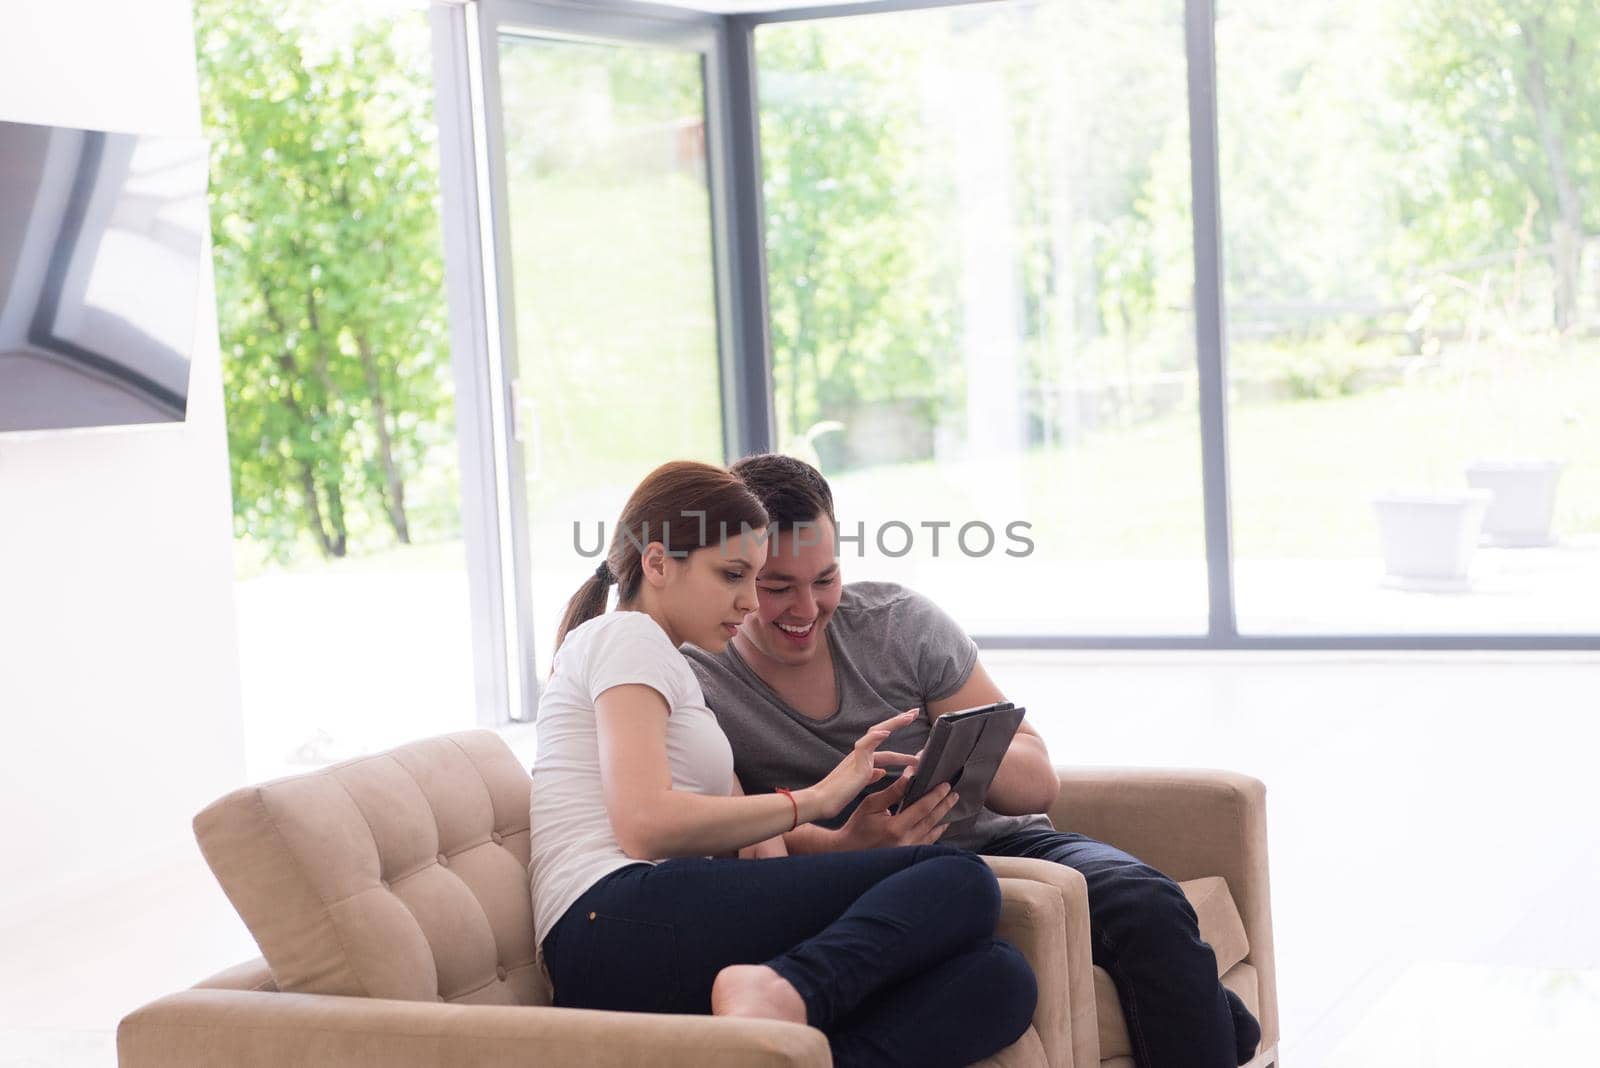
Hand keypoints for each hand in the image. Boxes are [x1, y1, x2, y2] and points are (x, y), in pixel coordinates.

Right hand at [803, 710, 919, 819]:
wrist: (820, 803)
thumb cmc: (837, 795)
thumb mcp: (860, 783)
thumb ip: (870, 774)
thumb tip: (882, 770)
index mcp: (862, 759)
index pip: (883, 742)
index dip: (897, 734)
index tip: (910, 724)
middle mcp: (859, 754)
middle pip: (881, 731)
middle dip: (898, 721)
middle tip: (915, 711)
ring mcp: (856, 757)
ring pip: (875, 733)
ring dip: (893, 724)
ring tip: (909, 717)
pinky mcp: (854, 765)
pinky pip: (864, 746)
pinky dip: (875, 737)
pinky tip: (885, 732)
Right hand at [834, 766, 961, 848]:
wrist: (848, 850)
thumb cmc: (857, 826)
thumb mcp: (871, 803)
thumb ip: (893, 790)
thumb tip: (910, 775)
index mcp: (896, 827)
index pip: (923, 808)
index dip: (936, 795)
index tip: (945, 785)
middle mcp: (905, 840)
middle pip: (932, 820)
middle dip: (944, 805)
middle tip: (954, 794)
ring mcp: (907, 850)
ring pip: (932, 832)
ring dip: (942, 817)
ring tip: (950, 805)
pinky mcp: (906, 854)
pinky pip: (927, 842)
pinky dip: (936, 832)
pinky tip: (941, 825)